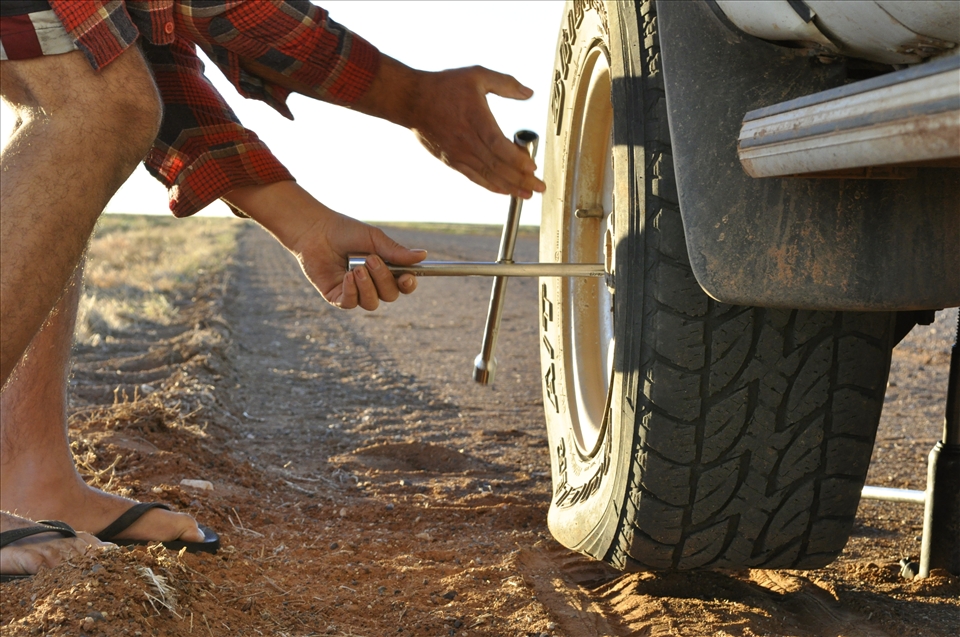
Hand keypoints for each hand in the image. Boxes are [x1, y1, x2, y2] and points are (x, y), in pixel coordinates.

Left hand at [294, 210, 425, 310]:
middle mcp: (372, 284)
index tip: (407, 277)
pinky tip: (346, 277)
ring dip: (367, 286)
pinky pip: (350, 303)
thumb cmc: (345, 232)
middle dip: (382, 279)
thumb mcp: (374, 239)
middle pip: (390, 295)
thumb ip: (396, 251)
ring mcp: (355, 292)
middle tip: (371, 260)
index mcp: (385, 269)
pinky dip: (351, 291)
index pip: (403, 285)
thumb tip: (423, 255)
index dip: (408, 285)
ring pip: (371, 303)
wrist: (315, 231)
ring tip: (355, 268)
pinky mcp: (337, 297)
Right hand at [408, 66, 545, 197]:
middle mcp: (467, 142)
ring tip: (527, 194)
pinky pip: (474, 177)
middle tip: (539, 187)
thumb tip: (528, 93)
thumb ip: (505, 84)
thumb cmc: (444, 86)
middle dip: (521, 180)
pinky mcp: (452, 161)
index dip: (517, 160)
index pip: (499, 147)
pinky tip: (504, 190)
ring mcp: (459, 154)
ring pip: (487, 176)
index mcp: (476, 121)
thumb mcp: (477, 75)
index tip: (533, 167)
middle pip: (497, 167)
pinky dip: (491, 186)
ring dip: (509, 187)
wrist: (411, 101)